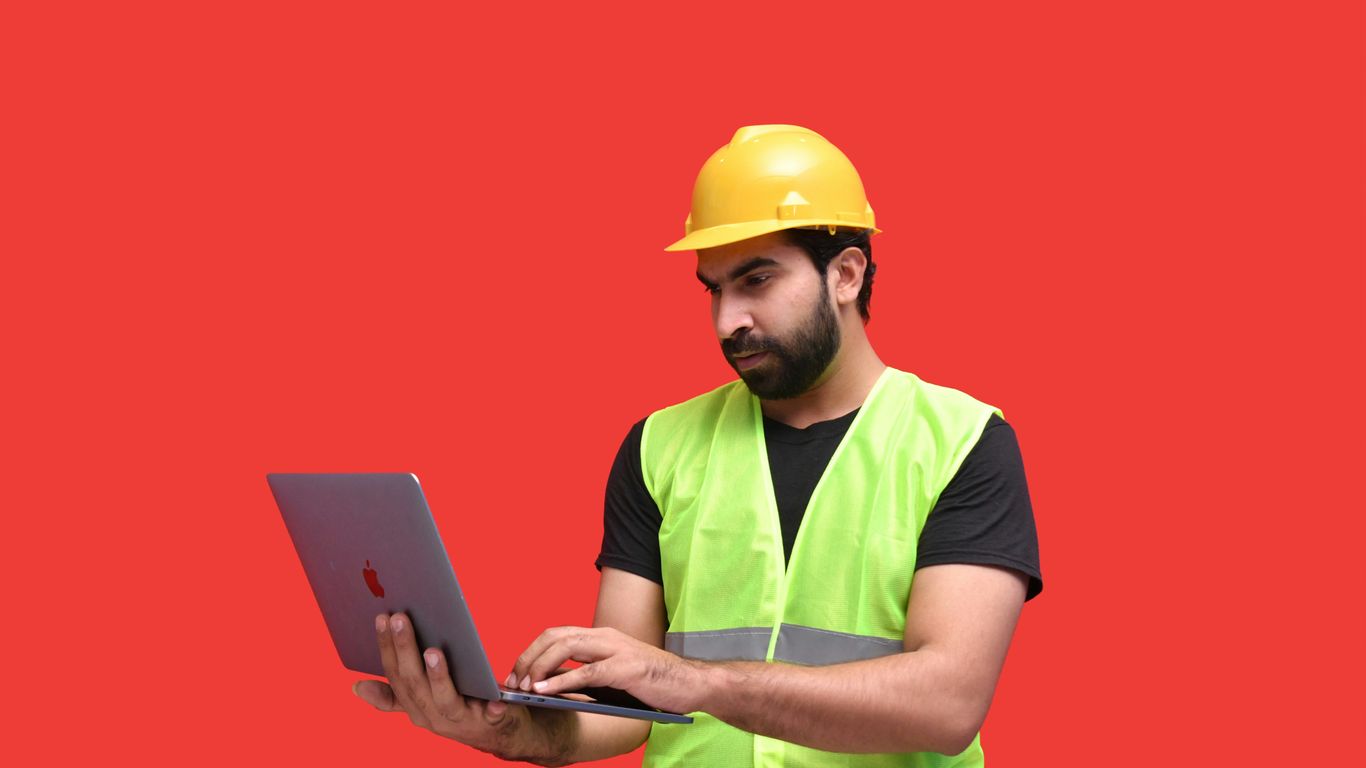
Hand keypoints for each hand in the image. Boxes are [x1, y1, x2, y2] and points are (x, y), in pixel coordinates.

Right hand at [353, 612, 572, 762]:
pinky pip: (491, 716)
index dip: (386, 648)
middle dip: (405, 650)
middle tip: (399, 618)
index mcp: (415, 707)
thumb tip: (356, 687)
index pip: (394, 675)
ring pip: (444, 700)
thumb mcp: (424, 701)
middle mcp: (432, 717)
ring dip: (437, 677)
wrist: (500, 732)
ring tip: (433, 652)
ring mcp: (460, 722)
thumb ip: (393, 695)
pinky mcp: (491, 722)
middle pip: (414, 683)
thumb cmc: (460, 706)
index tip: (381, 618)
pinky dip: (492, 708)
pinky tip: (495, 697)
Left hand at [510, 626, 704, 714]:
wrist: (689, 684)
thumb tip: (552, 683)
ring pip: (566, 647)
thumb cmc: (651, 683)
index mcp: (601, 637)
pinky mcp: (625, 668)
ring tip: (526, 687)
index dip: (532, 651)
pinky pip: (586, 672)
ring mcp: (616, 649)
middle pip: (555, 636)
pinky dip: (561, 681)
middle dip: (529, 657)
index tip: (517, 673)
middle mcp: (606, 636)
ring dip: (540, 667)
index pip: (556, 634)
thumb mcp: (612, 673)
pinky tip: (545, 692)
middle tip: (514, 681)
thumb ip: (586, 672)